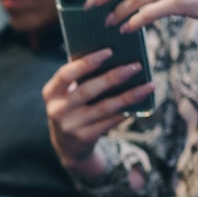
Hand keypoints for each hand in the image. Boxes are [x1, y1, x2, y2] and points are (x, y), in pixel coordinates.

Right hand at [41, 48, 153, 177]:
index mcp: (50, 93)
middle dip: (113, 77)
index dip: (86, 62)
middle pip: (88, 90)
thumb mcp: (67, 95)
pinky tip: (138, 104)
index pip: (66, 74)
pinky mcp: (83, 139)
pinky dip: (124, 112)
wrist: (67, 145)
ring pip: (103, 108)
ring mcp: (69, 127)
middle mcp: (57, 110)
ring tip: (147, 86)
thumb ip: (80, 78)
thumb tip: (114, 58)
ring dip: (128, 96)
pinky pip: (108, 123)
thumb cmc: (72, 108)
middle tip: (135, 66)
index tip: (109, 51)